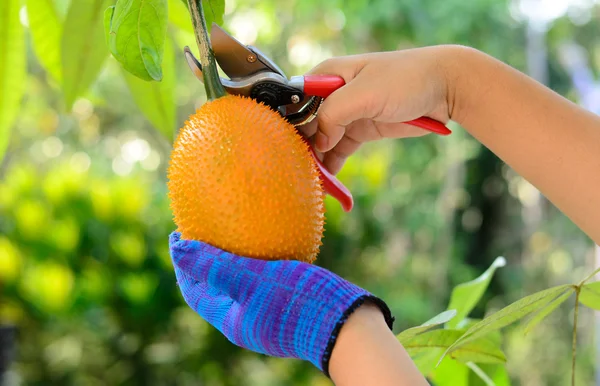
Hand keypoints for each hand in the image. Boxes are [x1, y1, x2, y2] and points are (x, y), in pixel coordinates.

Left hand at [168, 231, 393, 374]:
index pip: (195, 291)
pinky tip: (269, 235)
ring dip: (233, 257)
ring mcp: (270, 312)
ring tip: (231, 227)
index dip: (182, 264)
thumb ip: (216, 266)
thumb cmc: (299, 303)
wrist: (349, 324)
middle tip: (201, 228)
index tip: (178, 234)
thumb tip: (179, 249)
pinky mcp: (290, 302)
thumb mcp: (254, 280)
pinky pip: (268, 276)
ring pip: (243, 281)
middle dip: (205, 260)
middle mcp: (248, 319)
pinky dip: (260, 257)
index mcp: (233, 321)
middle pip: (216, 286)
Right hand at [299, 46, 456, 174]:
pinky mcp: (362, 130)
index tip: (285, 147)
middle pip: (306, 123)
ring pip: (322, 140)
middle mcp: (334, 94)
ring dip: (315, 159)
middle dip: (301, 146)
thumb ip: (334, 113)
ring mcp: (348, 114)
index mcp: (329, 76)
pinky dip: (332, 164)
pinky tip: (326, 180)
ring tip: (309, 180)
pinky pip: (339, 150)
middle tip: (296, 171)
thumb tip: (319, 140)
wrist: (445, 88)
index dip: (289, 123)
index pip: (296, 100)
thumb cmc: (407, 79)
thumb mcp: (365, 93)